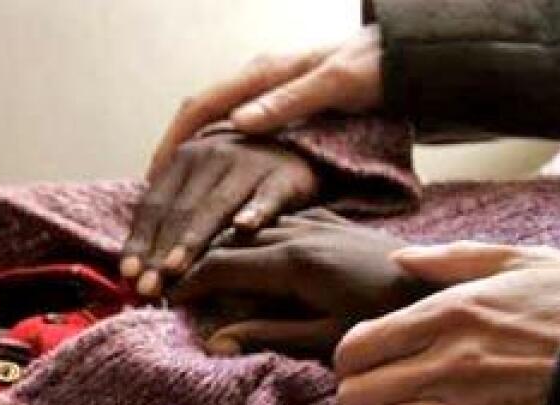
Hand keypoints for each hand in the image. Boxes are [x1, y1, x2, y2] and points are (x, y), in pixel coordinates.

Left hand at [123, 133, 320, 297]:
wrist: (291, 151)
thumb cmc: (235, 184)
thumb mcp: (199, 192)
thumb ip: (169, 222)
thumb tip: (132, 271)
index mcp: (183, 160)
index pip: (154, 206)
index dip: (140, 241)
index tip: (129, 274)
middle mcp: (212, 156)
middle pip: (181, 211)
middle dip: (161, 252)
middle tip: (148, 287)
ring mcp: (249, 163)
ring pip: (216, 206)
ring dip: (193, 240)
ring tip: (176, 270)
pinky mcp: (284, 175)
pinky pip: (267, 196)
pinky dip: (255, 211)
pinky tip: (243, 229)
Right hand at [148, 25, 382, 178]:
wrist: (406, 58)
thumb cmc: (374, 69)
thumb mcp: (335, 84)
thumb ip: (287, 103)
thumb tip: (237, 123)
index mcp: (263, 74)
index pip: (200, 107)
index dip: (172, 141)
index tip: (155, 174)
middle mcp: (257, 81)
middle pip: (197, 116)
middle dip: (171, 151)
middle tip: (154, 192)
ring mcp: (266, 92)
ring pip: (211, 125)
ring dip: (189, 156)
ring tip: (174, 192)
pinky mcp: (278, 105)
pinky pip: (231, 130)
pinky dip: (212, 154)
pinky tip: (211, 179)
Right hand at [168, 209, 424, 356]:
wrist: (446, 292)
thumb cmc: (389, 325)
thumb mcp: (326, 341)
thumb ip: (268, 336)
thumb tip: (215, 342)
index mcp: (294, 264)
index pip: (221, 266)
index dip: (187, 282)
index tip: (164, 298)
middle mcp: (301, 234)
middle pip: (230, 242)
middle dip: (197, 263)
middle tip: (172, 285)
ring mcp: (319, 224)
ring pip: (253, 228)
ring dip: (224, 248)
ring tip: (204, 272)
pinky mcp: (336, 223)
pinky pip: (281, 221)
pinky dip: (255, 237)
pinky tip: (253, 255)